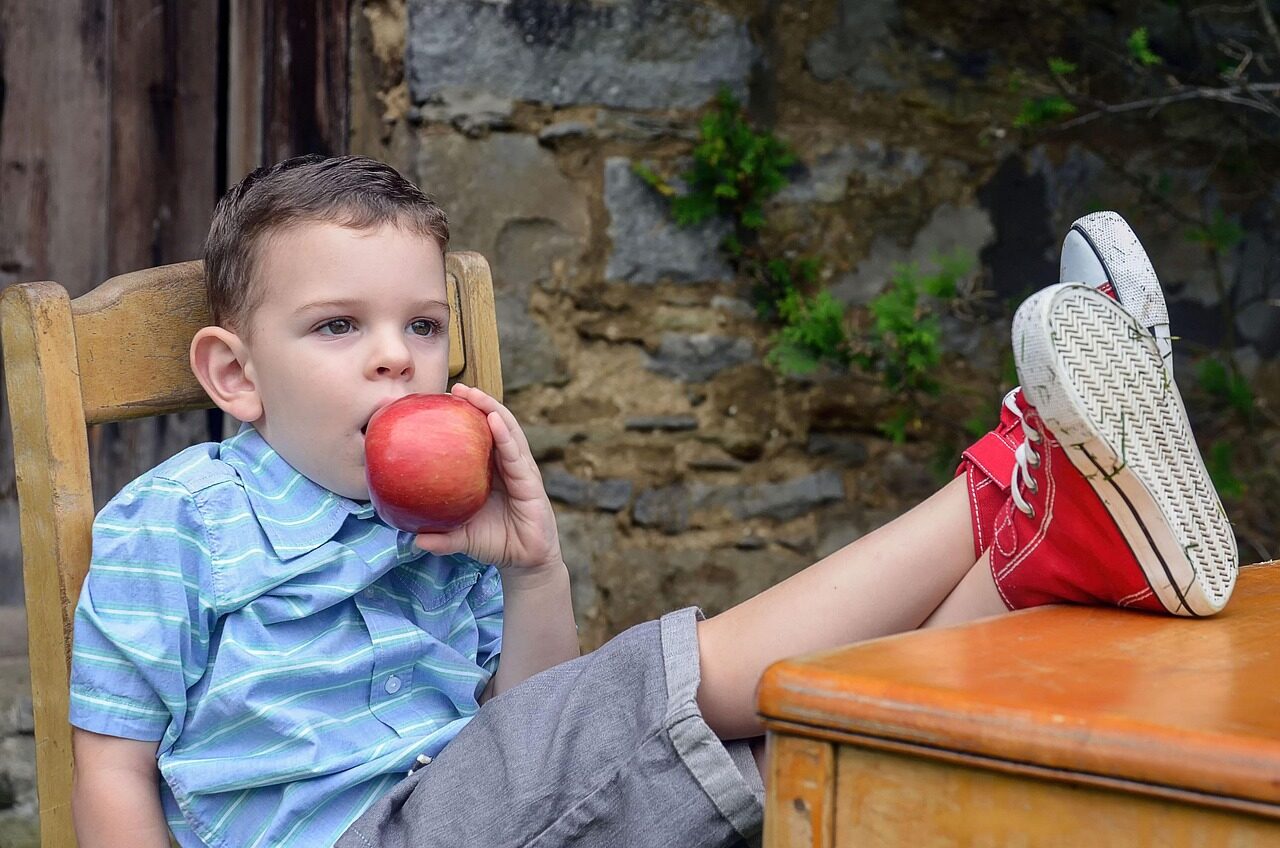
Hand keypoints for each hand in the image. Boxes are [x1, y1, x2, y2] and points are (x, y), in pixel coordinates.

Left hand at [413, 384, 563, 580]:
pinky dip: (506, 435)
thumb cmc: (496, 542)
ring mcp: (521, 470)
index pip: (479, 436)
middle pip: (494, 425)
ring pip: (508, 431)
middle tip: (456, 388)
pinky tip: (494, 420)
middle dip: (478, 403)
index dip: (465, 416)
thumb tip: (411, 537)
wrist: (526, 561)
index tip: (443, 400)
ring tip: (474, 394)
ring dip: (492, 409)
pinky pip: (516, 454)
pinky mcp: (531, 482)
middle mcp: (507, 465)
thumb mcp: (462, 538)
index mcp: (491, 471)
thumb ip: (440, 536)